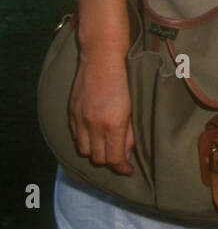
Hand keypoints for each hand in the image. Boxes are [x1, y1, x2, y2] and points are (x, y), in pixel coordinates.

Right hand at [69, 52, 134, 174]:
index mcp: (113, 124)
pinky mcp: (72, 112)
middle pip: (98, 158)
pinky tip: (93, 135)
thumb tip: (127, 152)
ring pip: (85, 150)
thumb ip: (129, 132)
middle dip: (110, 161)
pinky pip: (76, 136)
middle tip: (119, 157)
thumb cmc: (124, 80)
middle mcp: (94, 125)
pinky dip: (85, 140)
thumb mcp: (132, 108)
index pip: (115, 159)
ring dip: (95, 152)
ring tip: (105, 146)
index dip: (122, 169)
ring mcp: (81, 119)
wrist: (101, 58)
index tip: (129, 170)